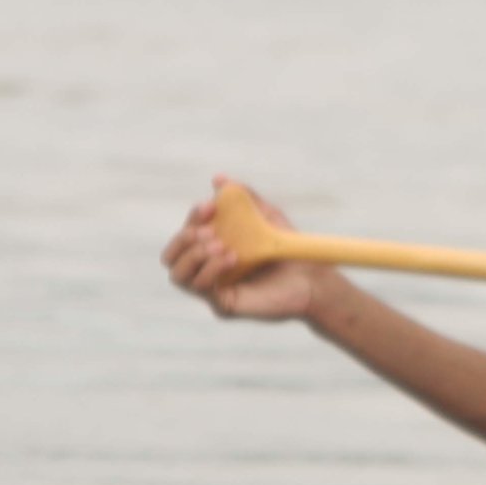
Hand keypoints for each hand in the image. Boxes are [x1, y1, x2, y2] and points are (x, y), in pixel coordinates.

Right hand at [161, 175, 326, 321]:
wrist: (315, 278)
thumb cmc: (290, 250)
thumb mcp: (267, 218)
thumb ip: (245, 199)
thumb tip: (219, 179)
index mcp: (213, 249)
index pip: (187, 235)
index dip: (192, 218)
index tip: (210, 206)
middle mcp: (208, 270)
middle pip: (170, 258)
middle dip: (183, 239)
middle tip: (209, 232)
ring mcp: (214, 290)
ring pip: (179, 276)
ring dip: (194, 256)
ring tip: (221, 246)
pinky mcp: (224, 305)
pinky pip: (202, 289)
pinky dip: (211, 270)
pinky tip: (231, 258)